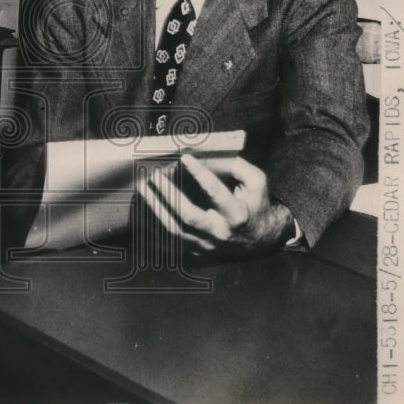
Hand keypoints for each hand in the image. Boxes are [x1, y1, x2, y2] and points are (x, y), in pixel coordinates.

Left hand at [137, 154, 294, 256]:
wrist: (261, 239)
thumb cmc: (256, 204)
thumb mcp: (257, 183)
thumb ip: (239, 166)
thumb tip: (214, 152)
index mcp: (237, 214)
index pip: (215, 192)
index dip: (200, 174)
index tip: (185, 158)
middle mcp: (220, 232)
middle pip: (188, 215)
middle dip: (168, 194)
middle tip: (154, 175)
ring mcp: (207, 244)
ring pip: (174, 229)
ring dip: (155, 208)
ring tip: (143, 189)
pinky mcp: (197, 250)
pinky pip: (170, 241)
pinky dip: (154, 226)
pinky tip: (143, 210)